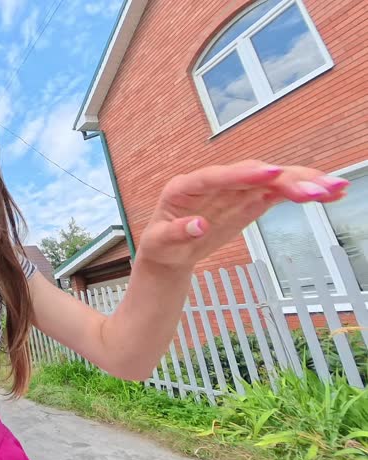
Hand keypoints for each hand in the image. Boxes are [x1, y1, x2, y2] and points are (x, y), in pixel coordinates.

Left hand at [135, 160, 348, 269]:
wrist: (168, 251)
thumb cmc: (160, 246)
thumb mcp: (158, 244)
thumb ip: (176, 234)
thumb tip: (198, 226)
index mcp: (184, 188)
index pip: (215, 177)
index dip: (242, 174)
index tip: (270, 172)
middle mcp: (212, 183)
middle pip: (251, 175)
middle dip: (285, 179)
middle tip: (317, 188)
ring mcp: (232, 190)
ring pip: (269, 180)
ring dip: (302, 182)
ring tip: (335, 189)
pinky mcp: (247, 200)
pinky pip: (276, 193)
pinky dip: (300, 192)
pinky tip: (328, 193)